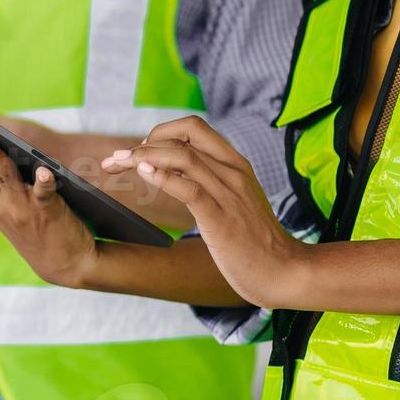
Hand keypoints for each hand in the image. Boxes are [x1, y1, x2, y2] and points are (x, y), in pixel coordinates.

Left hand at [104, 116, 307, 308]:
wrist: (283, 272)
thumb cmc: (254, 241)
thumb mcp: (232, 201)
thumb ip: (208, 182)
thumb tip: (172, 172)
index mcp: (235, 164)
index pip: (194, 128)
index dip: (160, 133)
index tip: (138, 152)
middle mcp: (232, 172)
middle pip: (184, 135)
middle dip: (144, 141)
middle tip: (115, 160)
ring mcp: (228, 194)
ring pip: (182, 156)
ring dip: (143, 156)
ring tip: (118, 164)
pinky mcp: (222, 218)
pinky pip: (190, 188)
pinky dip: (163, 177)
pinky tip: (143, 174)